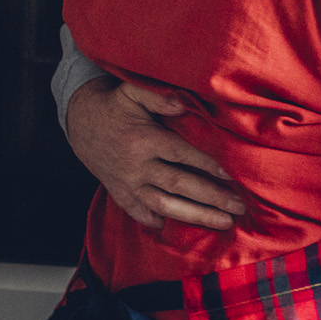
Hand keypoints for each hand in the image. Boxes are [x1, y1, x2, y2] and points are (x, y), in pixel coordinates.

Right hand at [65, 77, 247, 231]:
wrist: (81, 123)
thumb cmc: (115, 106)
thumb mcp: (132, 92)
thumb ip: (158, 96)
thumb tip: (182, 103)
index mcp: (144, 140)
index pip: (181, 155)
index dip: (206, 164)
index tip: (231, 175)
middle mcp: (136, 166)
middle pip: (179, 185)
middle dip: (211, 197)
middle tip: (239, 207)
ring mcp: (128, 183)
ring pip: (164, 205)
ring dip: (195, 216)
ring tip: (223, 222)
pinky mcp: (120, 193)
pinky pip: (140, 213)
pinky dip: (158, 221)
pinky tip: (181, 227)